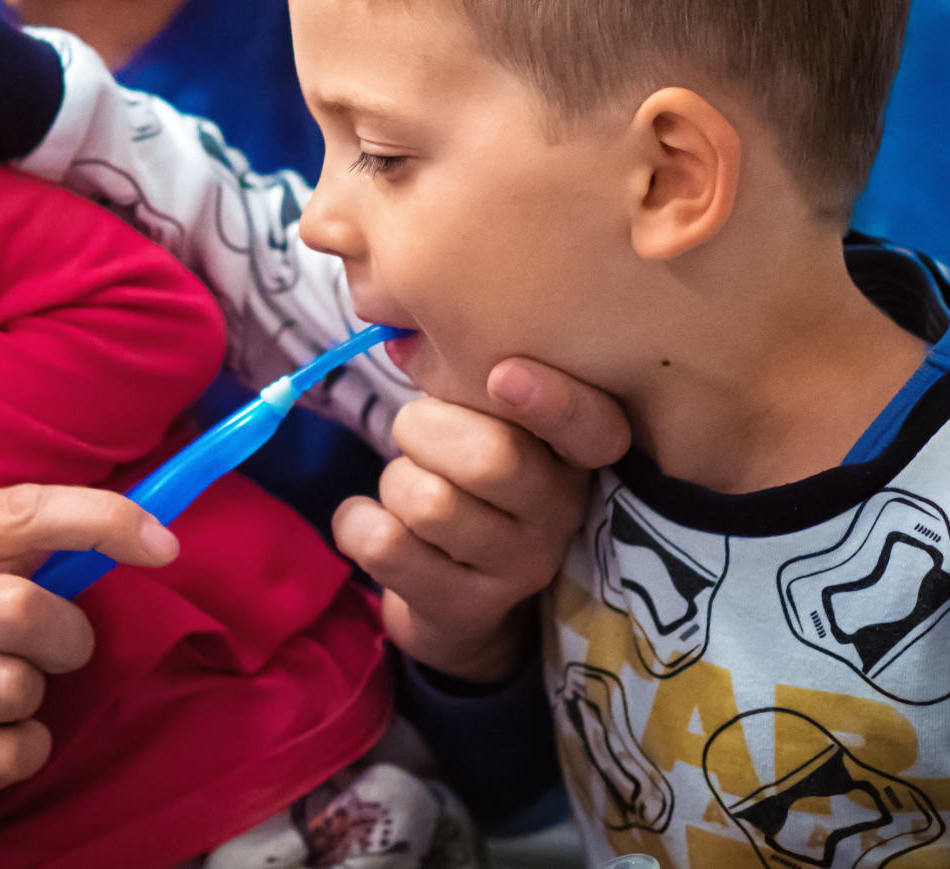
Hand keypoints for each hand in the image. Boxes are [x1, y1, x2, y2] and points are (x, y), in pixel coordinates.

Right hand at [0, 485, 178, 822]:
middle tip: (60, 648)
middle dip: (67, 637)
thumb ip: (32, 545)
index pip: (21, 511)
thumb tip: (142, 531)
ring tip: (2, 692)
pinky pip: (2, 754)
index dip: (101, 521)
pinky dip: (19, 750)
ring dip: (34, 700)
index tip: (163, 545)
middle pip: (22, 611)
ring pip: (14, 689)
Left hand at [333, 357, 629, 682]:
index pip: (594, 430)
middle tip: (415, 434)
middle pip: (490, 458)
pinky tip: (370, 523)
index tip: (504, 376)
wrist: (460, 597)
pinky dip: (356, 523)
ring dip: (395, 482)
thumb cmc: (470, 481)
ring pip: (429, 503)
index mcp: (574, 454)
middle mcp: (561, 513)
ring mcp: (518, 568)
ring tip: (407, 488)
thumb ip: (466, 385)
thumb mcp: (487, 428)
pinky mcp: (464, 608)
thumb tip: (403, 341)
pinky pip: (385, 546)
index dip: (553, 403)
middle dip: (423, 430)